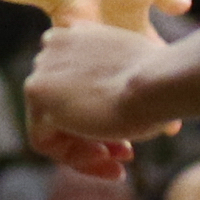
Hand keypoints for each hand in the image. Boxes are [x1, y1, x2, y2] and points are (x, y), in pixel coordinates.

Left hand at [26, 20, 179, 178]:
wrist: (158, 81)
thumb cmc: (162, 80)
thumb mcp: (138, 74)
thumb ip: (114, 82)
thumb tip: (114, 104)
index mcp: (80, 34)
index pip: (78, 85)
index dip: (103, 111)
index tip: (128, 134)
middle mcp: (55, 46)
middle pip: (64, 106)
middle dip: (94, 134)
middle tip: (126, 154)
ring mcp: (43, 67)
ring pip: (53, 124)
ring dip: (85, 149)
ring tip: (117, 166)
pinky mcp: (37, 94)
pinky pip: (44, 139)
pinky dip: (74, 155)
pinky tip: (106, 160)